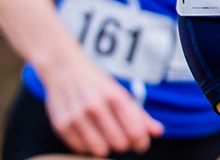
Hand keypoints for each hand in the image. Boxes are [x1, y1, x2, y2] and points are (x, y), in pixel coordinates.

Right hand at [37, 52, 164, 154]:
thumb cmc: (96, 82)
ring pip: (100, 150)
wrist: (63, 68)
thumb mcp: (120, 92)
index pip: (135, 132)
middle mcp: (94, 106)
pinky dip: (87, 145)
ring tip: (104, 134)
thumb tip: (158, 132)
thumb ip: (139, 114)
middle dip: (123, 144)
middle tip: (120, 136)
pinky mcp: (61, 125)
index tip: (140, 142)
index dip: (141, 142)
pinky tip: (88, 133)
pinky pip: (81, 149)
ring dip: (105, 146)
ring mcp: (76, 117)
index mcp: (114, 96)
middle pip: (119, 144)